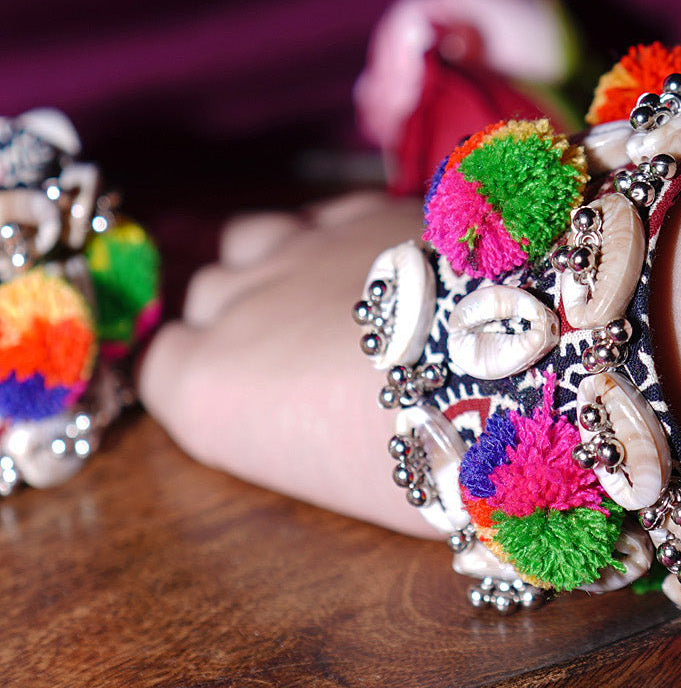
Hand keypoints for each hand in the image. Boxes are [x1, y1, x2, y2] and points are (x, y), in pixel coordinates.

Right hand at [138, 192, 439, 535]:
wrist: (513, 378)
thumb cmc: (421, 466)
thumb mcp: (333, 477)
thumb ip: (292, 429)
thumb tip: (314, 417)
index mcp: (206, 388)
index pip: (161, 366)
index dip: (205, 380)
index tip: (251, 405)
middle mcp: (232, 305)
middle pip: (206, 296)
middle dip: (243, 321)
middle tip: (306, 363)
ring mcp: (297, 245)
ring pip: (251, 240)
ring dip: (279, 267)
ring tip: (334, 306)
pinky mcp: (363, 210)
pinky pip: (323, 215)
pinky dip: (340, 239)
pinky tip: (386, 269)